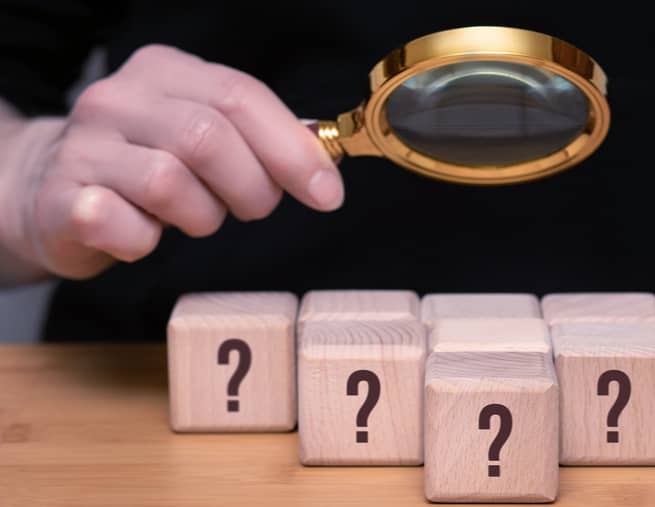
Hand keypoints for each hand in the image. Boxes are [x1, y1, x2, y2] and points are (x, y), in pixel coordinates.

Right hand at [0, 45, 342, 279]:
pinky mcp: (59, 199)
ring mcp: (83, 147)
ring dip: (201, 216)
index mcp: (165, 71)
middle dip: (251, 188)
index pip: (240, 96)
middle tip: (252, 208)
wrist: (52, 188)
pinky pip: (120, 224)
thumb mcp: (203, 132)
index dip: (292, 150)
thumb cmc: (148, 164)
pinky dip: (145, 240)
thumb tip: (322, 165)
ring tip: (193, 217)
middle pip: (209, 138)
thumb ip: (259, 138)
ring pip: (170, 183)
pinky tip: (145, 234)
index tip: (327, 194)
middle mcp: (118, 100)